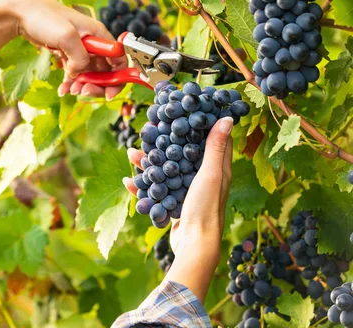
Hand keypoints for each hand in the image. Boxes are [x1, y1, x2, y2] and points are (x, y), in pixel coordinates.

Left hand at [12, 0, 126, 99]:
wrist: (22, 13)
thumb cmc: (45, 18)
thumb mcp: (66, 37)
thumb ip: (80, 58)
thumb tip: (81, 73)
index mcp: (99, 35)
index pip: (119, 60)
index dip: (118, 78)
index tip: (108, 93)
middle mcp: (93, 43)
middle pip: (105, 71)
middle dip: (97, 85)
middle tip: (82, 91)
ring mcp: (81, 49)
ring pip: (90, 74)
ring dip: (82, 86)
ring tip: (69, 90)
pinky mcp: (68, 54)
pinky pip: (75, 73)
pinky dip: (70, 83)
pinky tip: (62, 90)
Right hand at [123, 117, 233, 301]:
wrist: (195, 245)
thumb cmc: (206, 208)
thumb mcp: (210, 173)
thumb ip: (215, 147)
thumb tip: (227, 117)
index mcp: (216, 168)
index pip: (210, 139)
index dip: (198, 123)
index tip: (182, 111)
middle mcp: (203, 178)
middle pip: (182, 154)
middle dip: (164, 142)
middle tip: (148, 130)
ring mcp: (187, 192)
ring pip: (166, 171)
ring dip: (149, 164)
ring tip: (131, 154)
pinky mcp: (175, 205)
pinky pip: (157, 191)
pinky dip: (144, 187)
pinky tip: (128, 182)